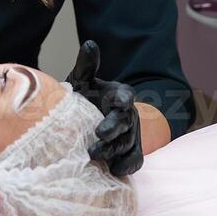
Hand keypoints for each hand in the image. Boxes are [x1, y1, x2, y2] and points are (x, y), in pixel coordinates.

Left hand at [67, 40, 143, 176]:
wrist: (86, 122)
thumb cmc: (84, 99)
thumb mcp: (82, 81)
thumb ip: (87, 66)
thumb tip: (90, 44)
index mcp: (119, 95)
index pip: (126, 95)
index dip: (124, 99)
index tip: (120, 103)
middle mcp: (128, 115)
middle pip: (125, 122)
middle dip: (113, 129)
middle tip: (98, 136)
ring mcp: (131, 135)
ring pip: (127, 143)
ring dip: (114, 150)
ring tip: (95, 156)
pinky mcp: (130, 153)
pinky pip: (134, 160)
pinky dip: (127, 166)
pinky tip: (115, 171)